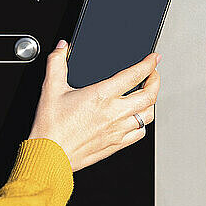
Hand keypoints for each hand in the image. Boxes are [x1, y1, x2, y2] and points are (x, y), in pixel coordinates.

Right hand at [29, 39, 161, 171]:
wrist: (49, 156)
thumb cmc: (51, 127)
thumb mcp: (51, 89)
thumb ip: (57, 64)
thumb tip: (61, 48)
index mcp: (101, 95)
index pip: (135, 75)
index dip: (149, 64)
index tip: (153, 59)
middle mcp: (114, 113)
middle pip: (149, 95)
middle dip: (155, 81)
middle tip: (153, 74)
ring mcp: (117, 130)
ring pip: (148, 115)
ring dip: (151, 103)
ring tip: (147, 95)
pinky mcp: (116, 145)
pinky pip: (140, 133)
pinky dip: (143, 123)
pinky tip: (137, 119)